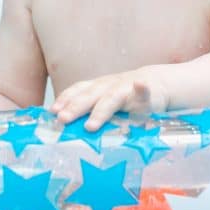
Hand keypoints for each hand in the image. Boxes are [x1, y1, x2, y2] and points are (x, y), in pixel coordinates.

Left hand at [51, 69, 167, 130]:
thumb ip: (88, 111)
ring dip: (101, 110)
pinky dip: (142, 88)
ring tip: (91, 125)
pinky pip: (144, 91)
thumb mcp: (104, 101)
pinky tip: (141, 85)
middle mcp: (108, 86)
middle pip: (89, 96)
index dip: (65, 99)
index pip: (77, 91)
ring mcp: (127, 89)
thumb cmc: (124, 98)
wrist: (156, 83)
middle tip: (63, 119)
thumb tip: (62, 126)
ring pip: (112, 98)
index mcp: (96, 88)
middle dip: (75, 107)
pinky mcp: (147, 94)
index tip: (53, 112)